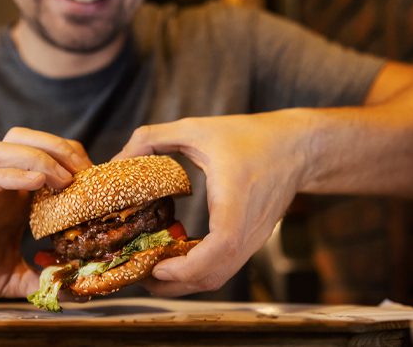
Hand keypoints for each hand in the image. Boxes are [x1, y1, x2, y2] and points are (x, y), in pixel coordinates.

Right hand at [0, 127, 91, 304]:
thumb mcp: (16, 277)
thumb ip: (43, 277)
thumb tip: (75, 286)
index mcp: (13, 195)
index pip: (46, 155)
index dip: (74, 160)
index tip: (97, 182)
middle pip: (26, 138)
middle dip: (59, 148)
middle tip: (84, 174)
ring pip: (3, 147)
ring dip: (38, 156)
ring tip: (62, 180)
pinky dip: (12, 173)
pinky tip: (36, 185)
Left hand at [113, 113, 308, 295]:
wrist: (297, 147)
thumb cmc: (249, 136)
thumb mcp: (195, 128)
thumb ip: (152, 138)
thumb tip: (116, 160)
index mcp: (236, 198)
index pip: (221, 246)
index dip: (188, 265)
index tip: (158, 268)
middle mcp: (248, 227)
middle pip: (215, 275)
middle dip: (174, 284)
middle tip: (139, 275)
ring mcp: (253, 239)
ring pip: (219, 277)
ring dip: (184, 282)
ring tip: (150, 272)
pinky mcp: (252, 241)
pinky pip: (224, 267)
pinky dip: (197, 272)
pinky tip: (174, 260)